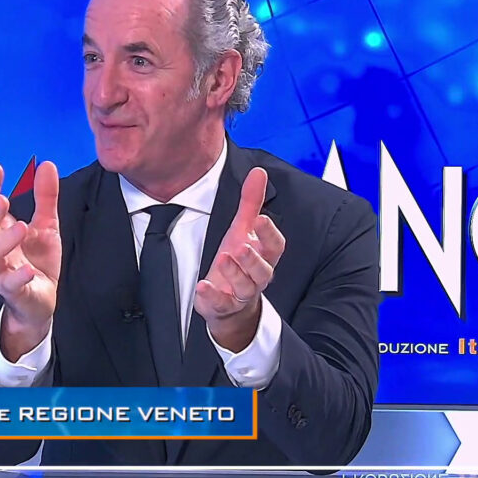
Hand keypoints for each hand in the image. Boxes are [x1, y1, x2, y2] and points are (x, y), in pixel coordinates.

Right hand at [0, 161, 60, 359]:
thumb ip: (45, 197)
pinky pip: (10, 285)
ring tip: (22, 227)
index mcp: (2, 232)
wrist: (42, 301)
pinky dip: (17, 276)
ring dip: (4, 241)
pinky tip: (28, 269)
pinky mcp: (15, 292)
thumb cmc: (38, 261)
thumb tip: (46, 164)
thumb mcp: (46, 225)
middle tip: (3, 199)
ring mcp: (3, 272)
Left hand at [195, 167, 285, 350]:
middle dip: (253, 258)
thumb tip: (259, 172)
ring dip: (234, 273)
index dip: (270, 233)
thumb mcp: (242, 229)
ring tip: (223, 257)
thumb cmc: (238, 261)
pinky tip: (202, 286)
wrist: (229, 301)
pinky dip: (212, 295)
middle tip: (241, 245)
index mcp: (264, 256)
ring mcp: (241, 293)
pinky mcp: (223, 305)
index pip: (275, 246)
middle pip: (263, 270)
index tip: (260, 218)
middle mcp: (257, 276)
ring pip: (245, 286)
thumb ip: (251, 202)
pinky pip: (221, 303)